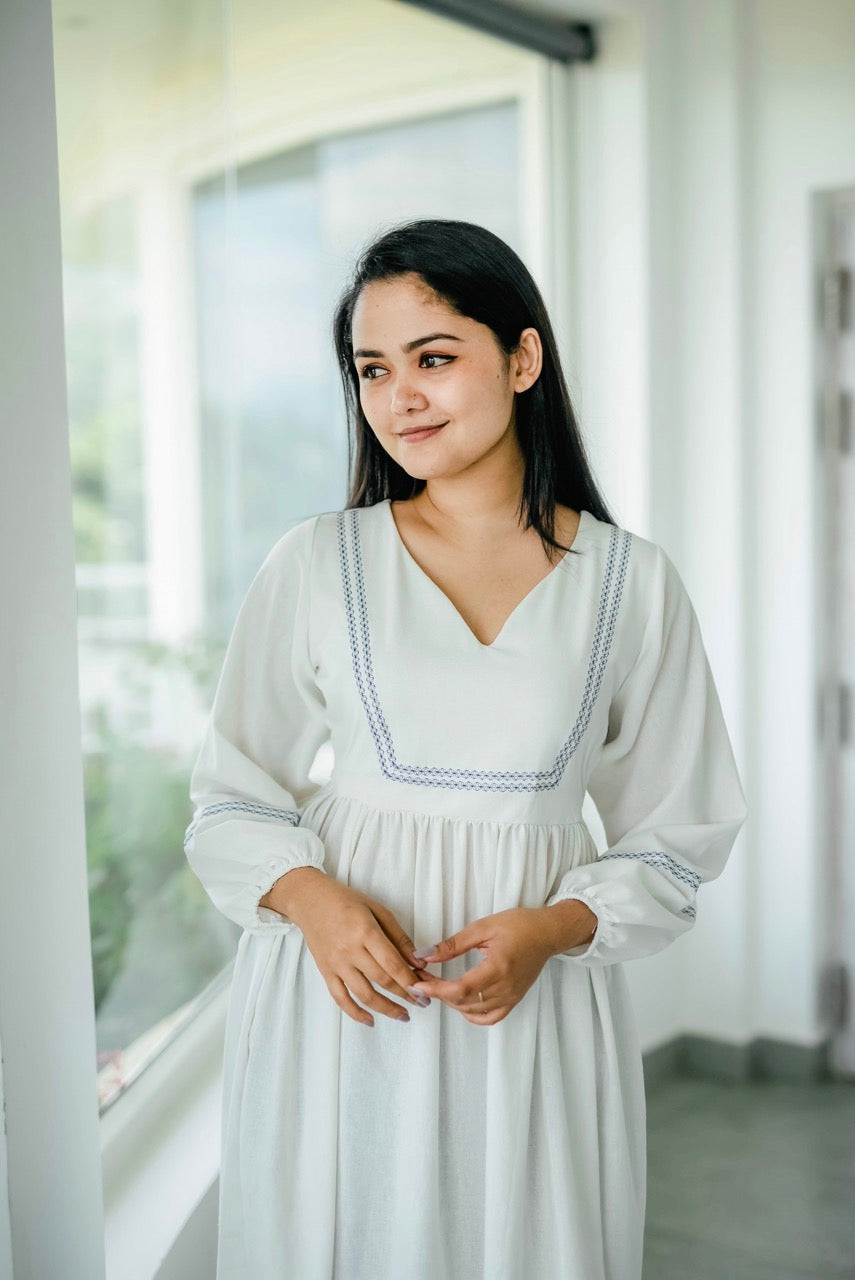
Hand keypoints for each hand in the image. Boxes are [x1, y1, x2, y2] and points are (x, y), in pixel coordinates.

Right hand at [271, 871, 429, 1027]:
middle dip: (405, 995)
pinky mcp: (326, 972)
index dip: (410, 980)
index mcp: (365, 931)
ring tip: (403, 1015)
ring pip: (364, 994)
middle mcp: (350, 950)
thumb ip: (399, 937)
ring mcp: (336, 963)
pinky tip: (370, 1020)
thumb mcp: (378, 910)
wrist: (311, 901)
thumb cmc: (346, 901)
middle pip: (381, 980)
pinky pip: (340, 998)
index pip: (392, 963)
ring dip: (386, 1009)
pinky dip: (355, 1013)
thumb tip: (418, 961)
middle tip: (422, 1002)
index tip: (424, 990)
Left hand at [407, 907, 555, 1024]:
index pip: (460, 989)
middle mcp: (505, 988)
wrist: (547, 933)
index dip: (436, 989)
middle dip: (438, 993)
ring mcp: (511, 997)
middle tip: (422, 978)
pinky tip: (461, 1002)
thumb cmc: (519, 925)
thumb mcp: (483, 927)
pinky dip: (471, 1015)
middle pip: (463, 1002)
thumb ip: (453, 944)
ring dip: (451, 1003)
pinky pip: (490, 1018)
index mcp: (498, 968)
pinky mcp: (514, 1000)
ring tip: (438, 986)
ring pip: (473, 1013)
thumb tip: (425, 955)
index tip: (417, 983)